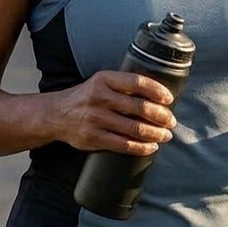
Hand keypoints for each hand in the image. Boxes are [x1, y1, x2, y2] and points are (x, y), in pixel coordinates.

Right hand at [54, 71, 176, 155]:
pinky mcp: (93, 138)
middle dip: (161, 116)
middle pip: (139, 107)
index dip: (157, 91)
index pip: (137, 82)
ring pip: (134, 128)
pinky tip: (151, 146)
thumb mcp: (101, 83)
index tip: (169, 99)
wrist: (56, 115)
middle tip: (171, 121)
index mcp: (104, 79)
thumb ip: (123, 86)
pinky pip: (124, 144)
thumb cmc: (86, 98)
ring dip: (156, 133)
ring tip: (165, 135)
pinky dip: (142, 147)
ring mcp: (96, 119)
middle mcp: (100, 97)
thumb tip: (157, 97)